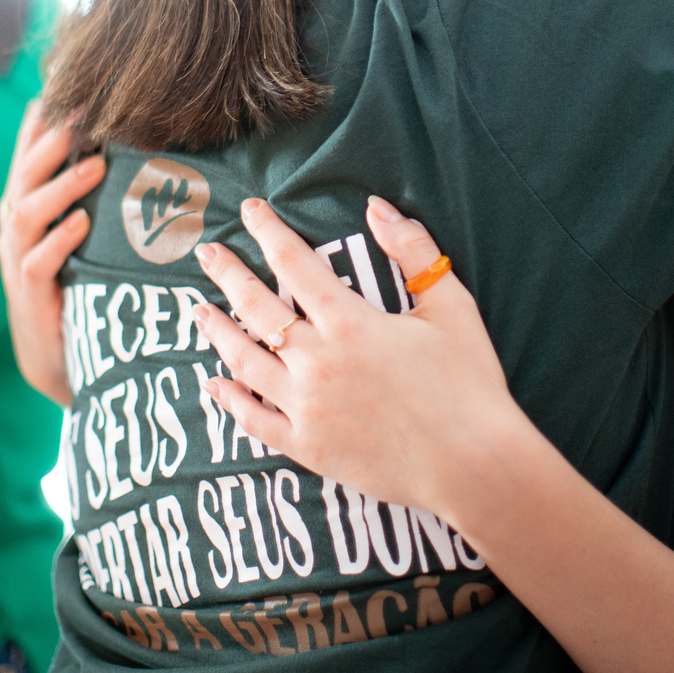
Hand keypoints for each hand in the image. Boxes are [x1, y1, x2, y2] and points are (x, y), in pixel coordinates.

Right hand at [0, 103, 104, 406]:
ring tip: (95, 164)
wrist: (56, 354)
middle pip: (24, 173)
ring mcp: (17, 259)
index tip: (71, 81)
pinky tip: (81, 222)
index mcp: (26, 202)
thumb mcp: (80, 226)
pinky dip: (57, 240)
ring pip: (26, 213)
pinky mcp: (30, 295)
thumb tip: (129, 135)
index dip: (46, 116)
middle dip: (53, 140)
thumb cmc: (75, 279)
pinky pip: (36, 263)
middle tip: (86, 111)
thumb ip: (91, 185)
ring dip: (60, 186)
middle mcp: (15, 225)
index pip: (29, 150)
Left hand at [194, 195, 518, 524]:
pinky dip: (230, 400)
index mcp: (350, 323)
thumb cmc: (468, 382)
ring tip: (199, 310)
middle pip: (257, 308)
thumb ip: (413, 251)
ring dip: (218, 331)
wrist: (474, 465)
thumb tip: (377, 207)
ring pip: (245, 361)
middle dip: (229, 274)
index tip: (249, 210)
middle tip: (208, 251)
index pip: (294, 264)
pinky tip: (215, 384)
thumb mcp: (451, 306)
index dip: (268, 231)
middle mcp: (318, 362)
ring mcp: (307, 408)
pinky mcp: (308, 447)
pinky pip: (255, 421)